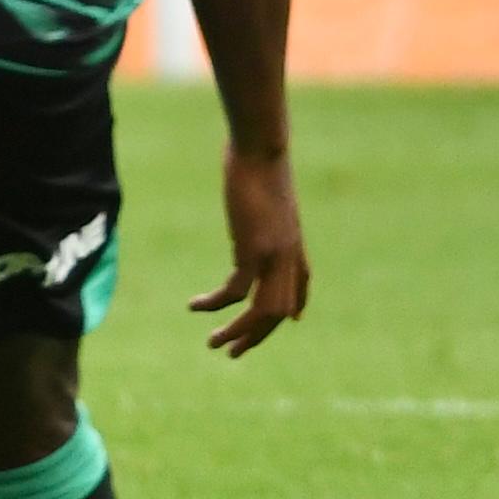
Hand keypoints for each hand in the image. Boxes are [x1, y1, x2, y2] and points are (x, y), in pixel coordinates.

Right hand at [190, 142, 309, 356]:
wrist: (260, 147)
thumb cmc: (258, 160)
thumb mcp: (268, 187)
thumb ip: (266, 202)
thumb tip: (258, 192)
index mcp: (294, 240)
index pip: (303, 283)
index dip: (297, 306)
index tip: (292, 322)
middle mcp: (289, 254)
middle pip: (281, 311)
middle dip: (258, 335)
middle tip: (233, 351)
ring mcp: (274, 255)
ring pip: (263, 312)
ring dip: (238, 333)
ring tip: (213, 343)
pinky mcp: (254, 250)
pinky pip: (235, 293)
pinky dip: (215, 305)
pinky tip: (195, 306)